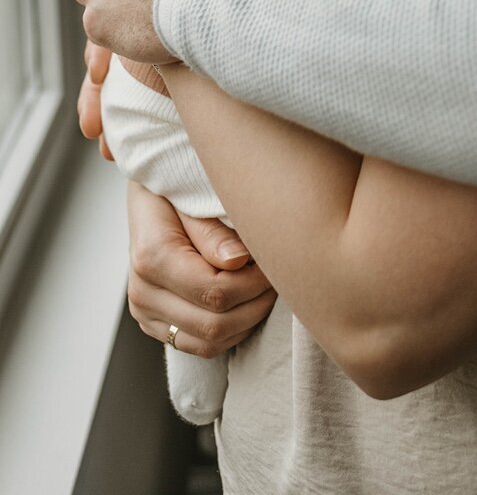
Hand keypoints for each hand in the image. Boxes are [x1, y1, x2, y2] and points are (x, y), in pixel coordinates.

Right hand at [126, 182, 276, 356]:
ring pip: (210, 342)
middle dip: (256, 303)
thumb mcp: (191, 195)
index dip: (254, 282)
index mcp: (152, 257)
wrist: (148, 194)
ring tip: (262, 286)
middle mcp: (142, 291)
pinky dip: (230, 332)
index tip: (272, 260)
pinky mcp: (154, 324)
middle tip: (275, 274)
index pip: (215, 291)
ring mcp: (145, 312)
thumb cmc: (175, 189)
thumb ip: (212, 231)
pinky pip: (199, 347)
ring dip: (247, 320)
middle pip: (215, 323)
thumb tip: (239, 260)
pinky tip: (244, 301)